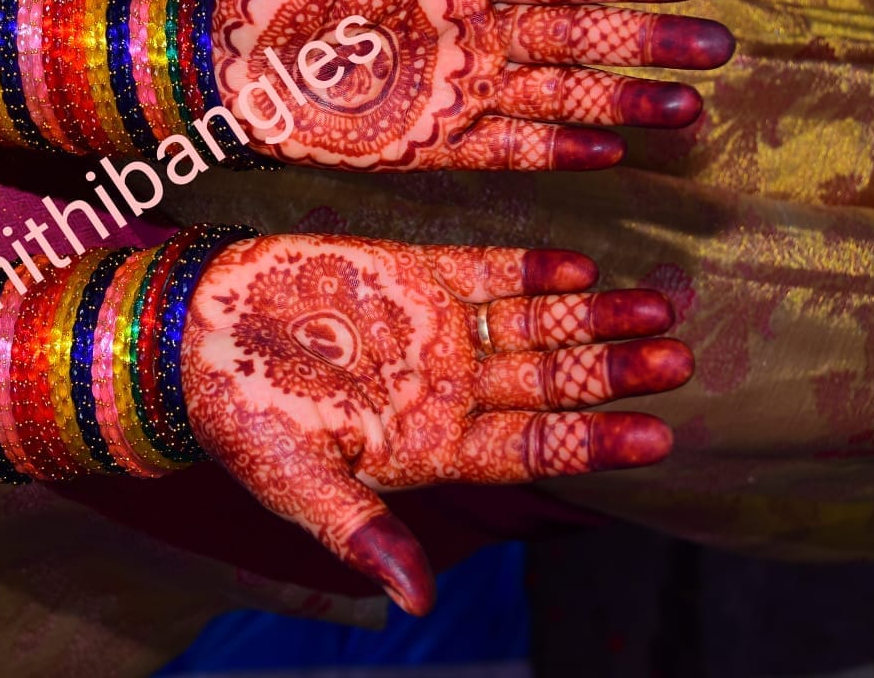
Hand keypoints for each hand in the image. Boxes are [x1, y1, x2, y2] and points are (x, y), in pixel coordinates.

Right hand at [182, 234, 690, 613]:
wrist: (195, 335)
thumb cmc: (240, 418)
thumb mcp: (296, 482)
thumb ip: (361, 530)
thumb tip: (415, 602)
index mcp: (429, 445)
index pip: (530, 449)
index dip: (592, 444)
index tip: (658, 437)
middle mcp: (448, 389)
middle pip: (550, 386)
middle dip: (613, 376)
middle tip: (678, 363)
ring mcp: (437, 330)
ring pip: (535, 327)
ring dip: (594, 321)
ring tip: (656, 310)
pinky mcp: (415, 275)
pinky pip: (488, 272)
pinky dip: (532, 270)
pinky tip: (580, 270)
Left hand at [213, 0, 733, 170]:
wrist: (218, 52)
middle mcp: (470, 29)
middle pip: (576, 36)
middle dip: (646, 42)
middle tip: (719, 47)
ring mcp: (455, 87)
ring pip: (556, 95)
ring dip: (621, 102)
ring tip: (688, 110)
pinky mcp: (428, 142)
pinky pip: (503, 148)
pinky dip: (553, 151)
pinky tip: (609, 155)